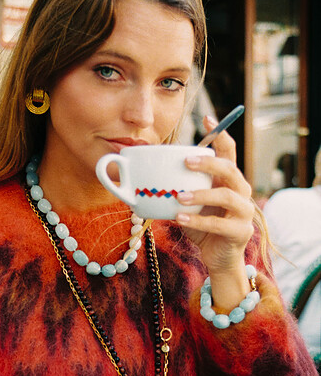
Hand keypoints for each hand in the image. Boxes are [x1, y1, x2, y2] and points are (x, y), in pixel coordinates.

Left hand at [175, 117, 254, 307]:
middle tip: (186, 162)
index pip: (228, 151)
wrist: (218, 258)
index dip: (221, 133)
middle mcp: (241, 191)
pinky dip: (197, 220)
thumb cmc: (200, 224)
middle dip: (208, 163)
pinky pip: (219, 224)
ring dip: (202, 194)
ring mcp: (244, 212)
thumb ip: (171, 186)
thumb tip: (132, 173)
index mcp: (228, 179)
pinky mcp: (240, 232)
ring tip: (179, 196)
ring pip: (228, 196)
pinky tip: (178, 218)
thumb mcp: (186, 203)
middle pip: (231, 169)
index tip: (207, 117)